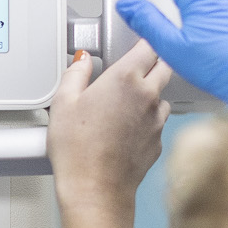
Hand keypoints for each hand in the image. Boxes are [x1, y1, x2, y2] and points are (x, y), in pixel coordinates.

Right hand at [49, 44, 170, 215]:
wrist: (95, 189)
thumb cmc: (77, 149)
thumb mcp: (63, 102)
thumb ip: (75, 73)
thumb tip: (81, 62)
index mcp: (125, 79)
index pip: (148, 45)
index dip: (144, 38)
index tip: (137, 38)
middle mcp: (148, 96)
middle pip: (164, 65)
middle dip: (153, 60)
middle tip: (136, 64)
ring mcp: (157, 119)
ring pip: (163, 94)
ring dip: (150, 91)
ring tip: (125, 101)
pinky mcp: (159, 140)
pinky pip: (158, 120)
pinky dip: (147, 117)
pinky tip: (126, 127)